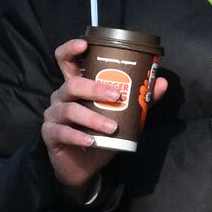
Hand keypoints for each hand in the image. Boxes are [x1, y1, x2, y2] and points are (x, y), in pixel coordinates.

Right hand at [42, 38, 166, 203]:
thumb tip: (161, 82)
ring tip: (112, 128)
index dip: (71, 49)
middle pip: (72, 84)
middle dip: (95, 88)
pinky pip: (63, 132)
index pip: (65, 60)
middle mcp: (61, 96)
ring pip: (70, 109)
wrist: (83, 166)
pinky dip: (79, 137)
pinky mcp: (50, 134)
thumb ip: (138, 100)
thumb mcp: (121, 115)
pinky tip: (92, 142)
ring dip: (93, 118)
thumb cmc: (99, 134)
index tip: (85, 44)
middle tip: (117, 96)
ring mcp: (53, 115)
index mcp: (76, 85)